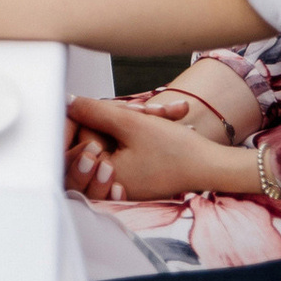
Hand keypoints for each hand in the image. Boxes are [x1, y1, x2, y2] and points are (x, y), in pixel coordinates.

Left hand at [62, 95, 257, 202]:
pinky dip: (144, 129)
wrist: (216, 167)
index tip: (123, 112)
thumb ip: (92, 111)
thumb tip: (64, 101)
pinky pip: (131, 143)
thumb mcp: (130, 124)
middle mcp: (110, 179)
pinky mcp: (138, 172)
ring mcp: (125, 177)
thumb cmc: (176, 150)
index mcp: (102, 173)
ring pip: (117, 135)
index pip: (81, 134)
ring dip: (137, 119)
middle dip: (122, 116)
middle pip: (99, 134)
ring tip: (166, 116)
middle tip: (150, 112)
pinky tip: (170, 119)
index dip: (98, 114)